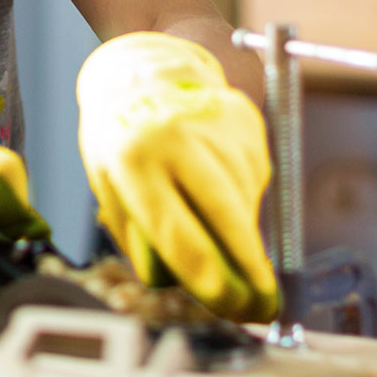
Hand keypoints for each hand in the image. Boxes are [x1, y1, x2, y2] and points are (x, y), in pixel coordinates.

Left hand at [75, 32, 277, 320]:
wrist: (145, 68)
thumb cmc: (121, 139)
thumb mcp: (111, 187)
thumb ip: (144, 236)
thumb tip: (191, 286)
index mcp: (133, 162)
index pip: (178, 234)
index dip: (210, 281)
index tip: (232, 308)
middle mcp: (179, 141)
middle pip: (228, 219)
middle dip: (251, 271)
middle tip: (265, 308)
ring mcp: (217, 128)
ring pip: (245, 203)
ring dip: (241, 232)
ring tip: (215, 221)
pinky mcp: (247, 121)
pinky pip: (255, 179)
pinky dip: (243, 196)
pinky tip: (217, 181)